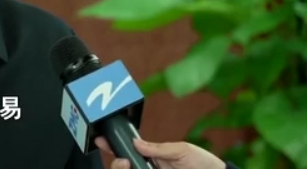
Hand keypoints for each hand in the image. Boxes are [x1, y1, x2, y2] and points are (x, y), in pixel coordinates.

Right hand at [95, 137, 224, 168]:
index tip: (102, 140)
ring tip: (126, 165)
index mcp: (153, 159)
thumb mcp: (182, 150)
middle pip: (124, 167)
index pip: (129, 153)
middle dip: (117, 164)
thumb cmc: (204, 164)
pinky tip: (130, 167)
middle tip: (123, 161)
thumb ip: (159, 148)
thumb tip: (136, 142)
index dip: (114, 146)